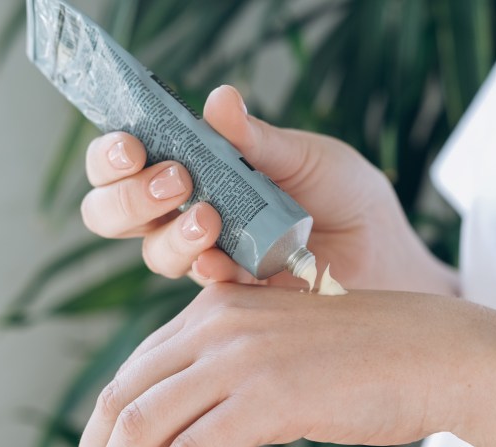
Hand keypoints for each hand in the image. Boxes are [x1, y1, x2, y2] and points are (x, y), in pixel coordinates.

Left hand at [54, 284, 471, 446]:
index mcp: (214, 309)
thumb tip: (187, 435)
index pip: (130, 377)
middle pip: (120, 402)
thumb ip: (231, 379)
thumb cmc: (369, 360)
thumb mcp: (282, 355)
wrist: (440, 353)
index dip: (99, 438)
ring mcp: (240, 357)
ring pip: (141, 429)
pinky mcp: (268, 396)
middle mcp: (215, 324)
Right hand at [81, 85, 455, 293]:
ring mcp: (209, 256)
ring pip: (155, 252)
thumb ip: (258, 139)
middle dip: (130, 198)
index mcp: (199, 169)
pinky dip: (206, 269)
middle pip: (116, 213)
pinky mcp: (234, 295)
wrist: (382, 250)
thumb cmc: (344, 194)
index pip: (126, 162)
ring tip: (209, 218)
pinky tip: (223, 259)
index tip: (134, 145)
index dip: (113, 156)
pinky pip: (201, 286)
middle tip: (173, 180)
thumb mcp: (305, 156)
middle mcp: (191, 213)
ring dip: (171, 234)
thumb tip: (219, 101)